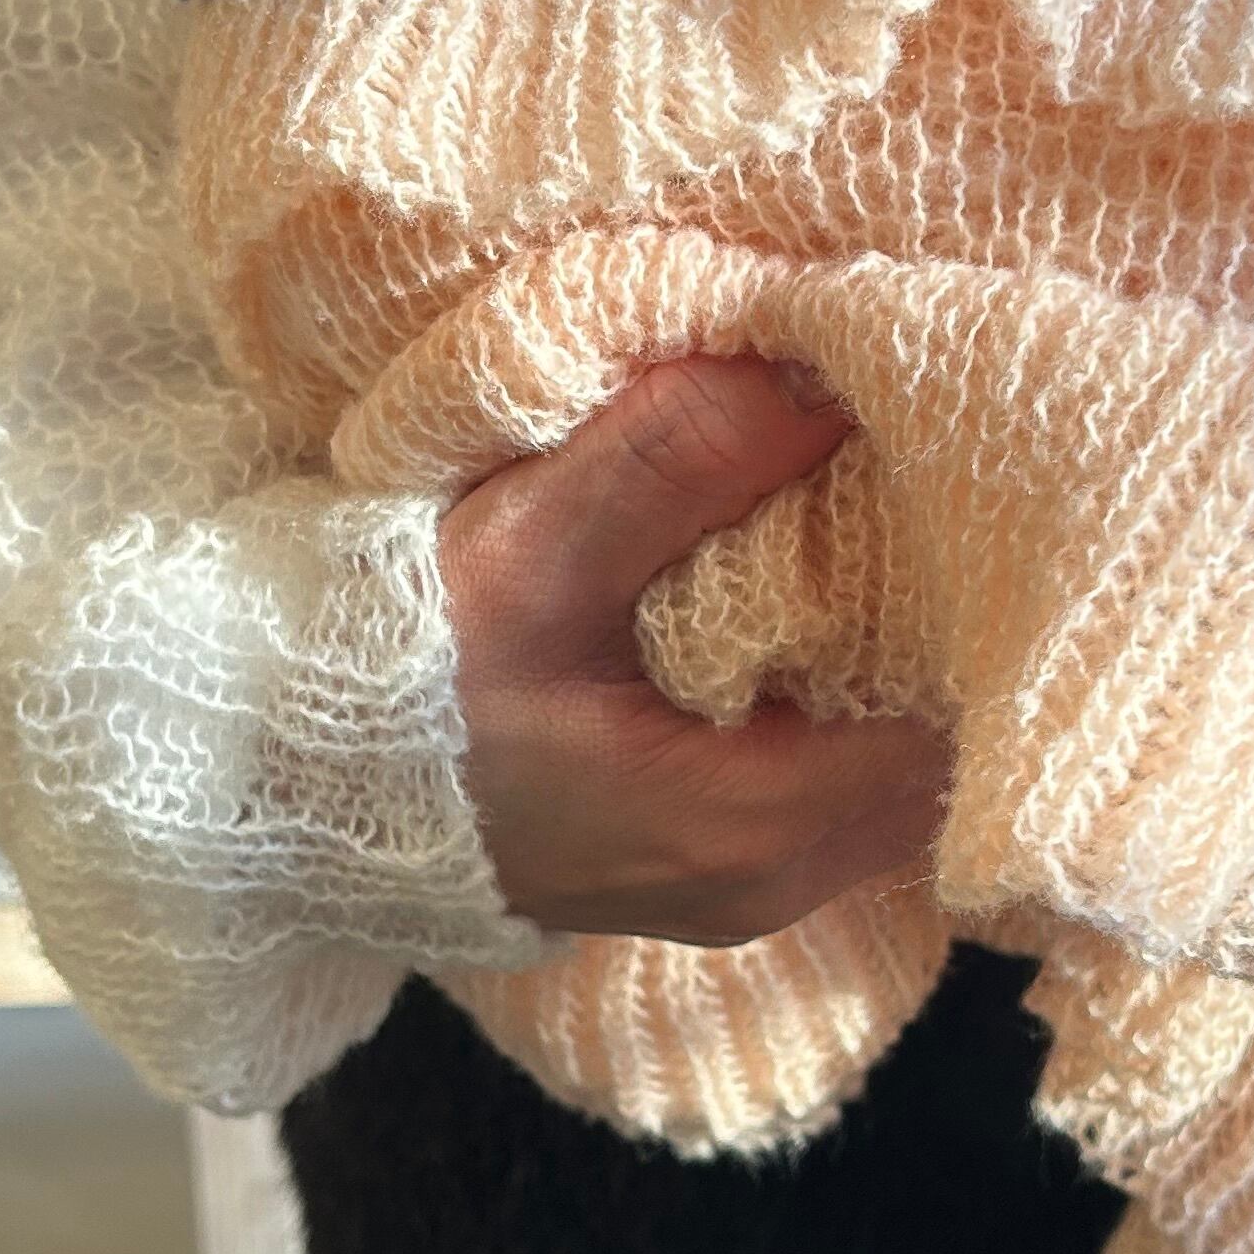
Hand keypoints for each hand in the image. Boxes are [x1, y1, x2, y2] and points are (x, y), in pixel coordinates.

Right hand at [440, 354, 948, 942]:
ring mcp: (739, 886)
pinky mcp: (706, 864)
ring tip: (905, 534)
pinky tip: (832, 602)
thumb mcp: (529, 552)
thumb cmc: (392, 682)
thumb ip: (677, 462)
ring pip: (899, 774)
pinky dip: (854, 697)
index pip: (959, 730)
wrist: (268, 782)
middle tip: (961, 497)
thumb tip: (818, 367)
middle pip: (949, 759)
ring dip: (910, 665)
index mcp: (749, 825)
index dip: (984, 610)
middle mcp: (768, 883)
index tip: (982, 498)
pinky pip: (838, 782)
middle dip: (963, 635)